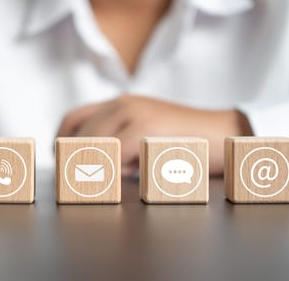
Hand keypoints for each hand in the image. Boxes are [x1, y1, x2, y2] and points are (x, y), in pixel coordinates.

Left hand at [57, 95, 251, 175]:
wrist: (227, 132)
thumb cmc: (187, 140)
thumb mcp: (147, 134)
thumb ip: (121, 142)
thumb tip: (95, 166)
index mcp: (121, 103)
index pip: (73, 119)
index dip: (61, 142)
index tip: (62, 164)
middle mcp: (123, 104)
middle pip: (78, 135)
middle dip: (74, 162)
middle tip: (78, 185)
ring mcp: (135, 114)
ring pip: (92, 145)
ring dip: (90, 168)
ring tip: (98, 186)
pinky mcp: (146, 130)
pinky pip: (113, 154)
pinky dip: (110, 171)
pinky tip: (121, 182)